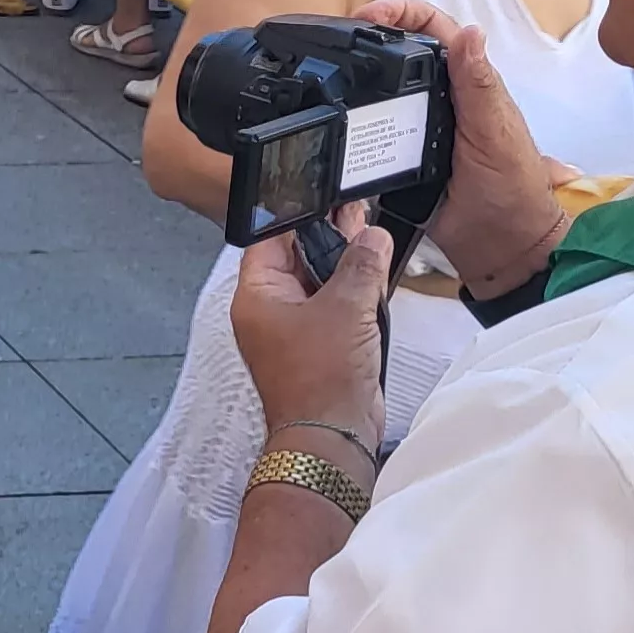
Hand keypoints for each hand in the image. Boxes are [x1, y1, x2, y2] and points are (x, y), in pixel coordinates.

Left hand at [232, 216, 394, 437]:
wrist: (334, 436)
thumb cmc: (321, 382)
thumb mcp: (346, 308)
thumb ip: (361, 265)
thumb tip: (371, 237)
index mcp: (258, 296)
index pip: (271, 240)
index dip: (298, 216)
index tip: (324, 196)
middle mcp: (272, 311)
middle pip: (299, 259)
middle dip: (329, 236)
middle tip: (353, 210)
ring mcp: (297, 329)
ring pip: (321, 283)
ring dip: (346, 263)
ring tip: (368, 231)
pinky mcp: (323, 345)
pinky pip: (337, 308)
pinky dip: (355, 292)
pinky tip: (375, 271)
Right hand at [349, 0, 568, 298]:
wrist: (502, 249)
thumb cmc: (513, 192)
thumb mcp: (495, 133)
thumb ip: (480, 86)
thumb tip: (470, 34)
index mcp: (470, 82)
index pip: (433, 28)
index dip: (400, 13)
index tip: (368, 16)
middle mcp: (444, 98)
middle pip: (400, 52)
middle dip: (368, 38)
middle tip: (338, 40)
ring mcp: (422, 127)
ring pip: (384, 89)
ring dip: (359, 77)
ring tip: (331, 73)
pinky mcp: (404, 157)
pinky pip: (374, 131)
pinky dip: (356, 121)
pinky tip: (340, 119)